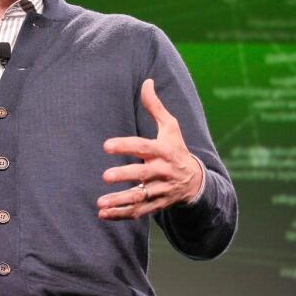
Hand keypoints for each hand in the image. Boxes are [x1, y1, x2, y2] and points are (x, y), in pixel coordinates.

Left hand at [97, 79, 203, 219]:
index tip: (106, 146)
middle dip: (125, 175)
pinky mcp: (157, 204)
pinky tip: (103, 214)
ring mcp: (160, 190)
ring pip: (139, 197)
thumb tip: (146, 81)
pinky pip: (138, 211)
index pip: (143, 147)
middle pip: (143, 174)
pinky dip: (121, 215)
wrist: (195, 181)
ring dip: (119, 201)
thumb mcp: (171, 127)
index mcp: (163, 151)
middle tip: (105, 176)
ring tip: (100, 203)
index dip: (125, 145)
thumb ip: (155, 106)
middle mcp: (162, 171)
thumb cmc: (176, 149)